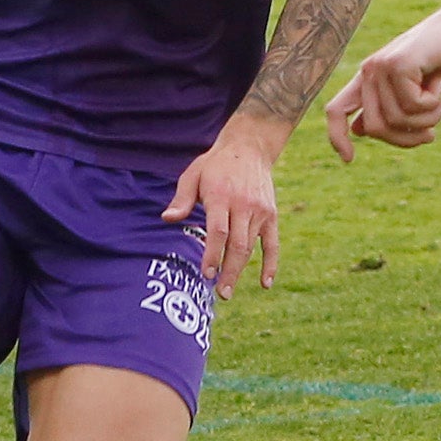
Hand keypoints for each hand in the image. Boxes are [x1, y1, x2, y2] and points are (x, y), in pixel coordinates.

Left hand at [164, 113, 282, 298]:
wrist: (249, 147)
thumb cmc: (214, 165)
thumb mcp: (193, 174)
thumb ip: (181, 199)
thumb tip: (167, 219)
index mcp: (220, 196)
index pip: (218, 231)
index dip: (213, 254)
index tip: (206, 274)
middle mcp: (242, 205)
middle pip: (237, 244)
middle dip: (228, 271)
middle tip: (220, 293)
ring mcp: (259, 211)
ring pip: (251, 246)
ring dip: (240, 270)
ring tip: (227, 290)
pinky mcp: (271, 215)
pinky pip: (273, 243)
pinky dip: (271, 264)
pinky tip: (265, 283)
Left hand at [323, 0, 440, 157]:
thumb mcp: (414, 92)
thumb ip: (389, 108)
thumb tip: (361, 130)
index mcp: (367, 79)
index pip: (336, 109)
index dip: (337, 136)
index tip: (348, 160)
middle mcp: (368, 71)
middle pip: (375, 128)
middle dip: (406, 139)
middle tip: (431, 135)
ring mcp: (381, 66)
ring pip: (397, 119)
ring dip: (427, 121)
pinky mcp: (399, 64)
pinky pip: (413, 105)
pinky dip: (433, 106)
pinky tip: (440, 87)